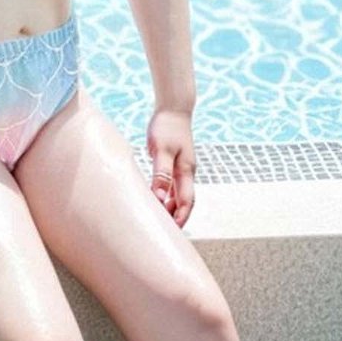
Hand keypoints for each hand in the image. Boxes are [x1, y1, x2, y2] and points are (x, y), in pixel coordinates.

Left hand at [146, 108, 195, 228]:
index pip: (186, 202)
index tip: (172, 232)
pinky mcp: (174, 161)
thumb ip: (161, 173)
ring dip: (170, 206)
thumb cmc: (167, 127)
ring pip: (178, 193)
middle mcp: (187, 172)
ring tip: (157, 218)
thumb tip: (159, 197)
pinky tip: (155, 198)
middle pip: (184, 201)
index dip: (180, 218)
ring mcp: (181, 167)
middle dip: (176, 216)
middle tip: (163, 230)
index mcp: (186, 171)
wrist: (174, 108)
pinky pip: (172, 184)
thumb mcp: (161, 150)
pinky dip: (166, 194)